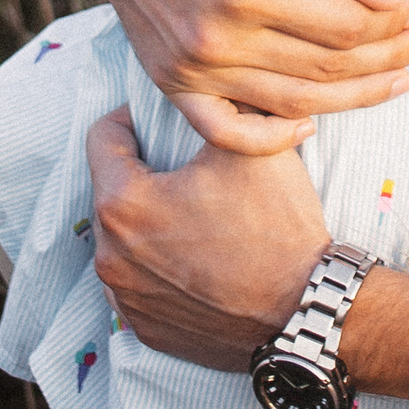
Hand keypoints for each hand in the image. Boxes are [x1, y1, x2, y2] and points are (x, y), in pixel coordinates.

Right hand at [72, 0, 408, 153]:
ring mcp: (192, 68)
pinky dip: (272, 138)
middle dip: (387, 59)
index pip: (343, 24)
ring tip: (396, 82)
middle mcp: (218, 37)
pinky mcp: (173, 84)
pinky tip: (311, 123)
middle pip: (326, 66)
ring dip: (353, 98)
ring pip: (292, 102)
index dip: (391, 22)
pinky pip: (228, 132)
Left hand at [86, 111, 332, 368]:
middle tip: (190, 171)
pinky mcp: (148, 330)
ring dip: (149, 222)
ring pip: (124, 240)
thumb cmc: (274, 225)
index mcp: (122, 204)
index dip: (135, 118)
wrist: (306, 309)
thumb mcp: (247, 145)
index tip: (165, 122)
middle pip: (113, 190)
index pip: (102, 137)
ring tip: (196, 216)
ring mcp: (127, 300)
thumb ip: (215, 105)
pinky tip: (198, 259)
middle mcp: (110, 257)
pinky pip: (140, 285)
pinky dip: (159, 268)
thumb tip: (205, 78)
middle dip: (145, 173)